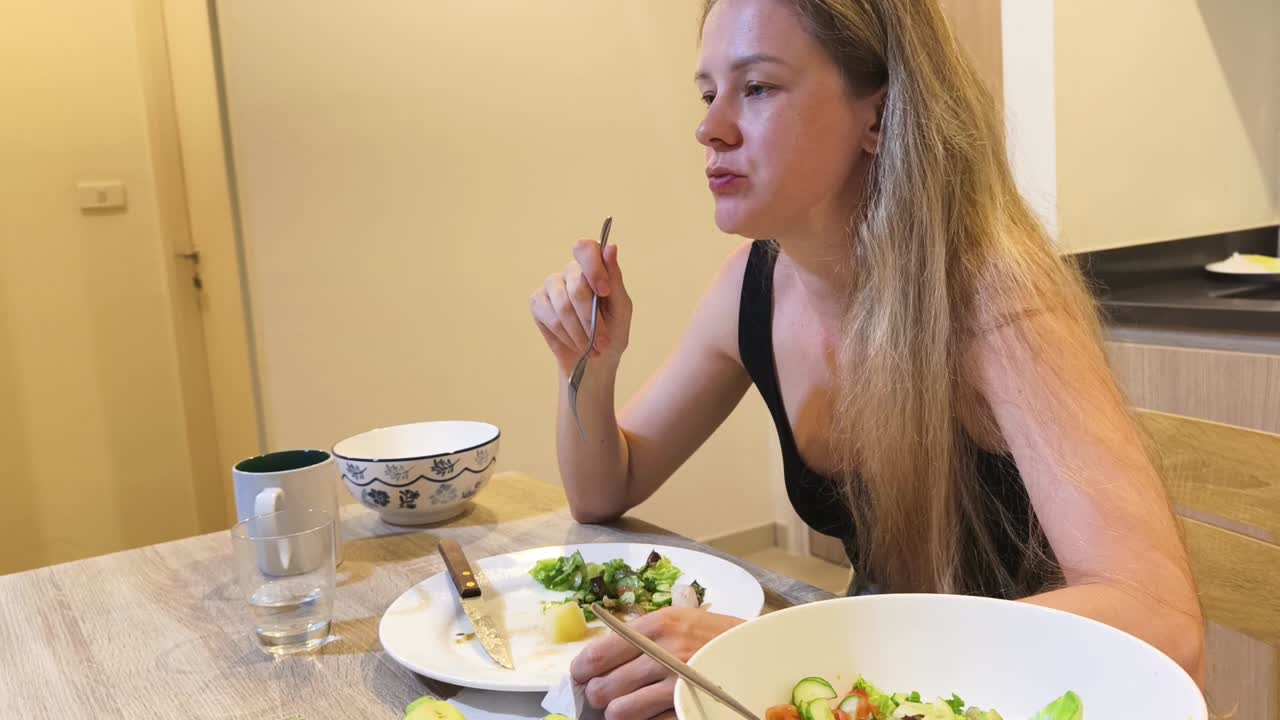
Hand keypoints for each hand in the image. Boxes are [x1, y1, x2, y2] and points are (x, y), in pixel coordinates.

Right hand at [530, 239, 631, 376]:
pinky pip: (550, 318)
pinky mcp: (538, 302)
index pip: (586, 249)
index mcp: (593, 266)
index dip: (593, 269)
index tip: (603, 293)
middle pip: (577, 287)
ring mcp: (552, 286)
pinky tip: (574, 343)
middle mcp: (571, 271)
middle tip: (602, 342)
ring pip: (563, 306)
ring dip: (580, 333)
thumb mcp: (621, 307)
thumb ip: (614, 278)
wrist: (596, 360)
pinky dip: (566, 336)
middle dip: (591, 319)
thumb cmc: (612, 331)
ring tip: (591, 347)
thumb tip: (611, 247)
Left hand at [570, 607, 743, 719]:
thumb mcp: (679, 622)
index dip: (581, 669)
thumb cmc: (716, 637)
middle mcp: (665, 653)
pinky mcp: (687, 708)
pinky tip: (653, 712)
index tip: (580, 675)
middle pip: (604, 687)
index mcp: (658, 625)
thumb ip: (640, 636)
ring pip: (620, 711)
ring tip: (626, 706)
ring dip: (618, 712)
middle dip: (599, 694)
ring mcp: (677, 684)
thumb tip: (596, 661)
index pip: (599, 653)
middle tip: (605, 693)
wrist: (759, 654)